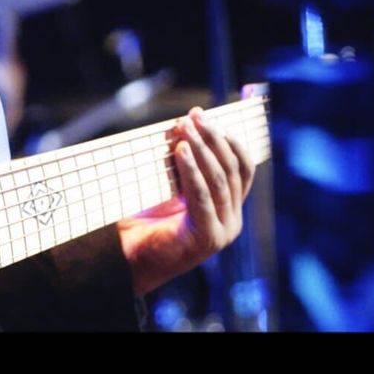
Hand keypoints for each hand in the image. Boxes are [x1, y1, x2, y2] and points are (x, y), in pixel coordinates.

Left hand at [117, 106, 256, 296]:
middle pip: (230, 170)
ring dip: (202, 149)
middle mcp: (232, 220)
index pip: (243, 168)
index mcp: (229, 207)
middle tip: (195, 116)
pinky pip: (203, 198)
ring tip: (185, 129)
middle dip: (213, 138)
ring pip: (219, 181)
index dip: (230, 140)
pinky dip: (192, 171)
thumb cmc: (148, 221)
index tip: (209, 117)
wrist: (130, 258)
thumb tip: (185, 124)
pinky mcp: (208, 239)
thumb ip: (186, 164)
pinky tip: (181, 152)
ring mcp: (224, 231)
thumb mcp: (173, 187)